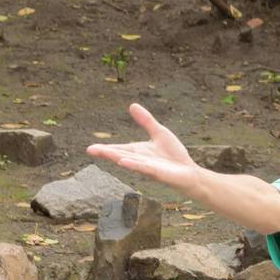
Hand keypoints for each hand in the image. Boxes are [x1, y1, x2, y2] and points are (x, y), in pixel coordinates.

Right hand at [85, 104, 201, 193]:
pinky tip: (124, 162)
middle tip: (90, 150)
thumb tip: (132, 105)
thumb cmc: (174, 155)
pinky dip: (135, 165)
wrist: (190, 172)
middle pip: (121, 155)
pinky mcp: (159, 174)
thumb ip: (146, 121)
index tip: (90, 148)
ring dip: (117, 158)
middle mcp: (140, 160)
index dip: (105, 149)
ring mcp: (149, 168)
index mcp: (138, 151)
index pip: (119, 149)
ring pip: (131, 162)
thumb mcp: (159, 133)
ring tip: (104, 154)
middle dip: (106, 153)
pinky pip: (145, 169)